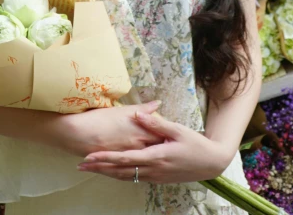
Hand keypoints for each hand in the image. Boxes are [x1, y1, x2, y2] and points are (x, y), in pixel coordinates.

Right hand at [58, 100, 163, 157]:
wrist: (81, 134)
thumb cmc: (101, 118)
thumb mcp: (122, 110)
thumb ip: (143, 108)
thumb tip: (158, 103)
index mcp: (141, 130)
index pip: (161, 133)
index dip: (166, 133)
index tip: (169, 131)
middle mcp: (139, 146)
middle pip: (157, 147)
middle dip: (161, 145)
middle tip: (164, 141)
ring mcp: (131, 156)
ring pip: (147, 158)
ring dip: (151, 155)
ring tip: (153, 150)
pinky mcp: (121, 164)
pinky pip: (135, 165)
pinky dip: (139, 162)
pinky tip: (140, 160)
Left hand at [77, 111, 233, 182]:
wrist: (211, 163)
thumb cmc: (195, 144)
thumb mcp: (177, 130)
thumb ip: (155, 123)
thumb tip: (138, 113)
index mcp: (155, 157)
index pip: (125, 159)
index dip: (106, 158)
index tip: (90, 156)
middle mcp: (153, 170)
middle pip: (121, 171)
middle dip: (100, 168)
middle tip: (81, 166)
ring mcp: (155, 177)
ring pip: (126, 177)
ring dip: (108, 173)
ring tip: (91, 169)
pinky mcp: (159, 179)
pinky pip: (135, 178)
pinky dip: (121, 175)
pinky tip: (113, 172)